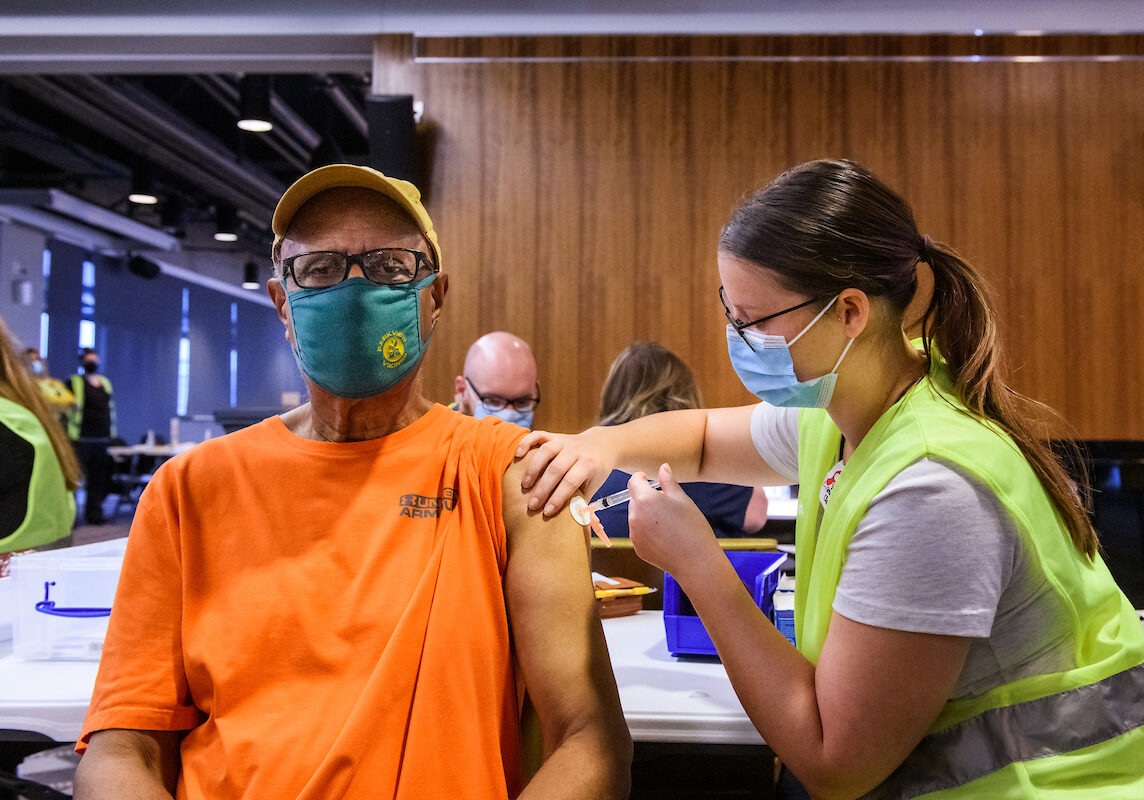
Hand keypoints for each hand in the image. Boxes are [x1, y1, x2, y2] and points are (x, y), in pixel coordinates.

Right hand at [516, 427, 616, 516]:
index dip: (558, 497)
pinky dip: (526, 443)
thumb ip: (581, 500)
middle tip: (532, 505)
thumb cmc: (595, 471)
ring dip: (533, 468)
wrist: (603, 445)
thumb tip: (570, 522)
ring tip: (525, 486)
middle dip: (543, 489)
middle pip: (556, 468)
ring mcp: (564, 441)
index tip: (547, 512)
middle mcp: (576, 450)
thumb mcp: (594, 485)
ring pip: (546, 451)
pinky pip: (538, 435)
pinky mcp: (554, 435)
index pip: (571, 481)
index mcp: (589, 464)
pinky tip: (518, 455)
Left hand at [627, 464, 721, 582]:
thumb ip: (668, 481)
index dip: (640, 478)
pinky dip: (648, 532)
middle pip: (635, 500)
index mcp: (645, 499)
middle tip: (667, 506)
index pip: (633, 482)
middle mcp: (634, 516)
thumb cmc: (692, 527)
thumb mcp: (682, 499)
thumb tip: (663, 467)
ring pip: (636, 517)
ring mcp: (634, 533)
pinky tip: (666, 537)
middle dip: (646, 499)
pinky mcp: (637, 548)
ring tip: (669, 524)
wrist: (695, 561)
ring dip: (646, 516)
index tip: (646, 479)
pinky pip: (639, 533)